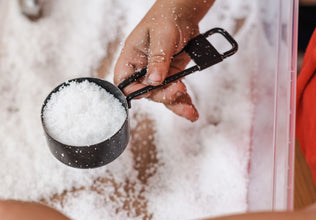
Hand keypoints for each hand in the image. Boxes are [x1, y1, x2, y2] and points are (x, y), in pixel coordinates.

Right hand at [114, 0, 214, 120]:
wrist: (185, 13)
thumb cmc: (167, 17)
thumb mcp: (162, 36)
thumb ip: (158, 58)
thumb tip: (154, 80)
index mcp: (131, 58)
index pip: (124, 82)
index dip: (134, 91)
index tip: (149, 90)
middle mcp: (142, 69)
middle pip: (147, 92)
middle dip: (163, 95)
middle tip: (178, 90)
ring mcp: (157, 74)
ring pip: (163, 95)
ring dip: (176, 103)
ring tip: (190, 111)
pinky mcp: (172, 75)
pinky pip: (175, 91)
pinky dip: (184, 100)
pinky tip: (191, 111)